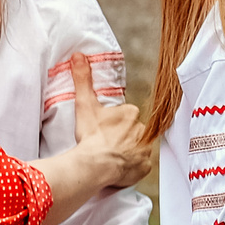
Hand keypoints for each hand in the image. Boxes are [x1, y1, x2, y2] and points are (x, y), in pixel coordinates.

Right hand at [67, 55, 152, 189]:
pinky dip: (130, 168)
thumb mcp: (85, 104)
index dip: (113, 123)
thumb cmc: (91, 136)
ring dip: (127, 152)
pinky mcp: (144, 167)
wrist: (95, 164)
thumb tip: (78, 55)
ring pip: (137, 148)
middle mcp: (143, 129)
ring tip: (109, 157)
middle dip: (122, 137)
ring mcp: (145, 149)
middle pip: (133, 131)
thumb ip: (83, 79)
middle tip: (105, 144)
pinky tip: (117, 169)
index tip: (102, 130)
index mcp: (131, 113)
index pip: (125, 116)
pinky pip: (139, 166)